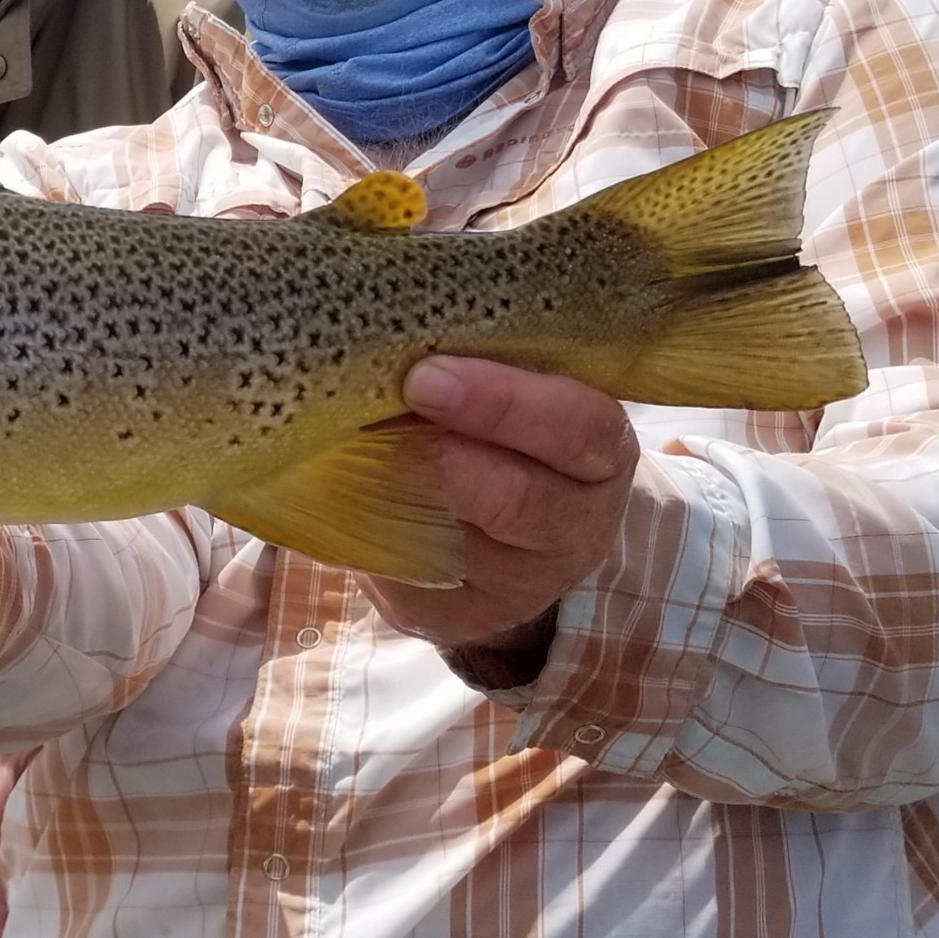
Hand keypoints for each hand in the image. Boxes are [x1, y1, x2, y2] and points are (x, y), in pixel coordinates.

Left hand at [362, 356, 638, 672]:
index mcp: (600, 454)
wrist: (505, 527)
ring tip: (350, 446)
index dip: (503, 403)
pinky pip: (409, 575)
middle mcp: (573, 527)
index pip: (577, 428)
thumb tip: (385, 322)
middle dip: (444, 455)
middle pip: (519, 500)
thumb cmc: (505, 428)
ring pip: (456, 543)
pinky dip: (368, 529)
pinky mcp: (455, 614)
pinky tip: (338, 489)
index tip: (427, 376)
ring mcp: (518, 583)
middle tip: (383, 421)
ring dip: (395, 492)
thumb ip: (482, 356)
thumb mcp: (520, 386)